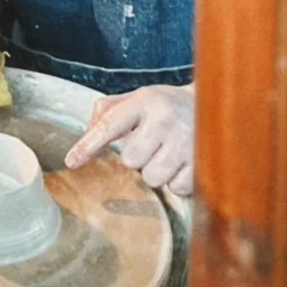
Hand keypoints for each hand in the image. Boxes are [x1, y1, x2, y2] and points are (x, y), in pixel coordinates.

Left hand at [65, 84, 193, 194]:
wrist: (216, 106)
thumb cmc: (168, 106)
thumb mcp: (139, 98)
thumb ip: (109, 111)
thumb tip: (88, 133)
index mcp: (146, 100)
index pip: (109, 124)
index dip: (88, 144)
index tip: (71, 161)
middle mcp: (165, 119)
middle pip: (131, 160)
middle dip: (138, 156)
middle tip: (153, 143)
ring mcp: (185, 142)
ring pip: (152, 177)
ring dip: (157, 170)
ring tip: (169, 153)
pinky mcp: (202, 164)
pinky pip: (175, 188)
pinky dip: (177, 180)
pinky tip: (184, 162)